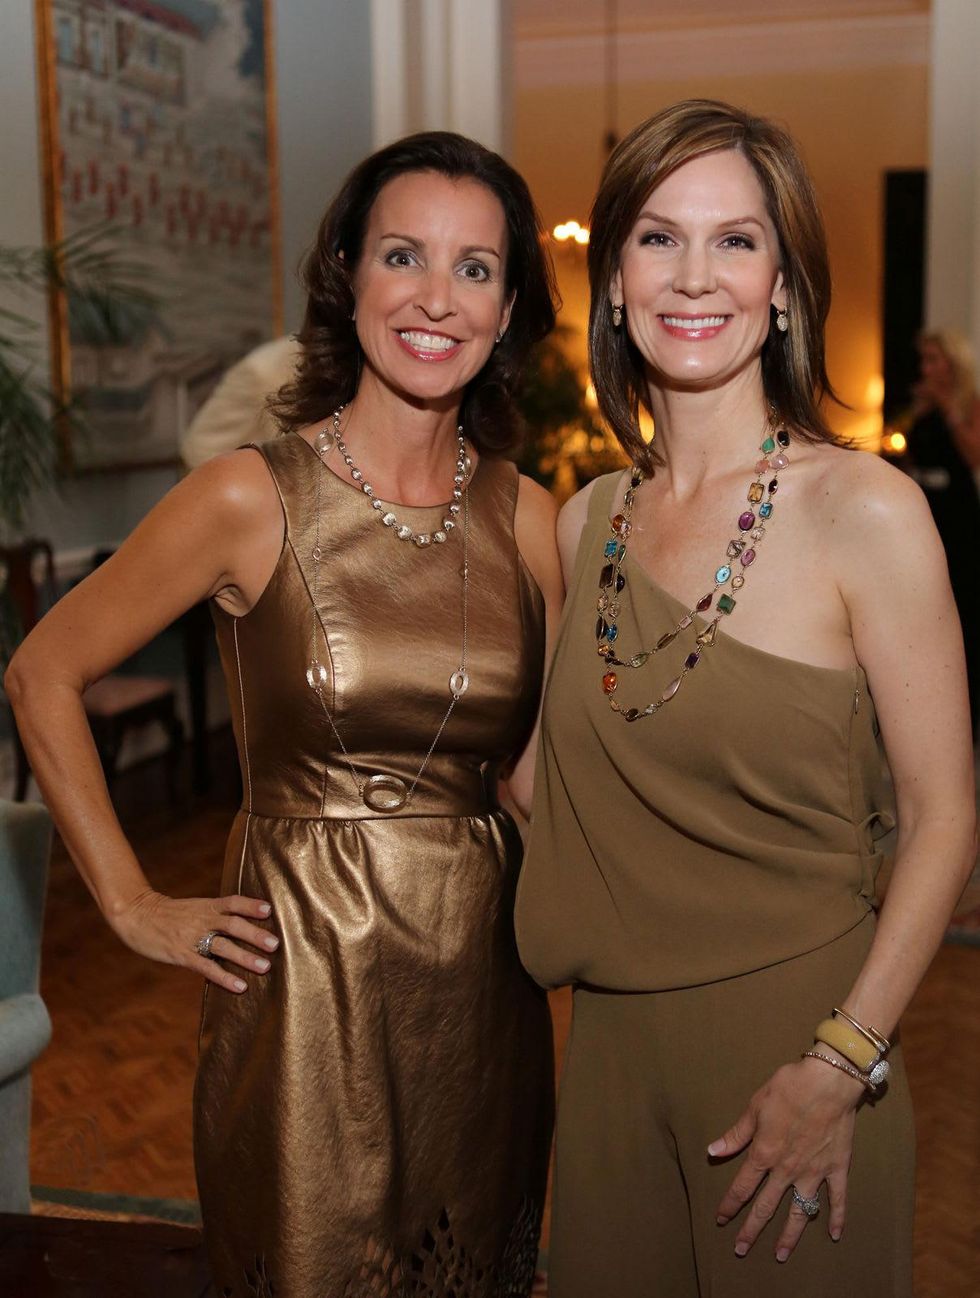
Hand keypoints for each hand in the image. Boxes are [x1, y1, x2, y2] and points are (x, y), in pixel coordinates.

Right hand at [110, 888, 278, 992]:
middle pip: (233, 924)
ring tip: (265, 966)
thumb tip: (243, 921)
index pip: (232, 902)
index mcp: (206, 905)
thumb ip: (215, 913)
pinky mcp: (181, 955)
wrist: (136, 915)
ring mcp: (191, 937)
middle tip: (275, 944)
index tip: (269, 910)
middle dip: (255, 934)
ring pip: (222, 946)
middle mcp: (202, 919)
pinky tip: (240, 986)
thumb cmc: (169, 914)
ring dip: (245, 956)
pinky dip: (224, 976)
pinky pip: (206, 967)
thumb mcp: (194, 907)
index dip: (251, 905)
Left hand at [707, 1057, 864, 1262]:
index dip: (730, 1204)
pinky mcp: (836, 1168)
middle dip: (751, 1229)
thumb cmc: (787, 1088)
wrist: (827, 1082)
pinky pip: (837, 1199)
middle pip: (766, 1206)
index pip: (742, 1186)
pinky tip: (835, 1235)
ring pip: (800, 1211)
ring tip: (780, 1255)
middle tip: (741, 1250)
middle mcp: (787, 1170)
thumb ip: (736, 1134)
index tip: (720, 1219)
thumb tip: (712, 1151)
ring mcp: (814, 1172)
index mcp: (764, 1154)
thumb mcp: (755, 1107)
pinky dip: (837, 1218)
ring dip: (789, 1235)